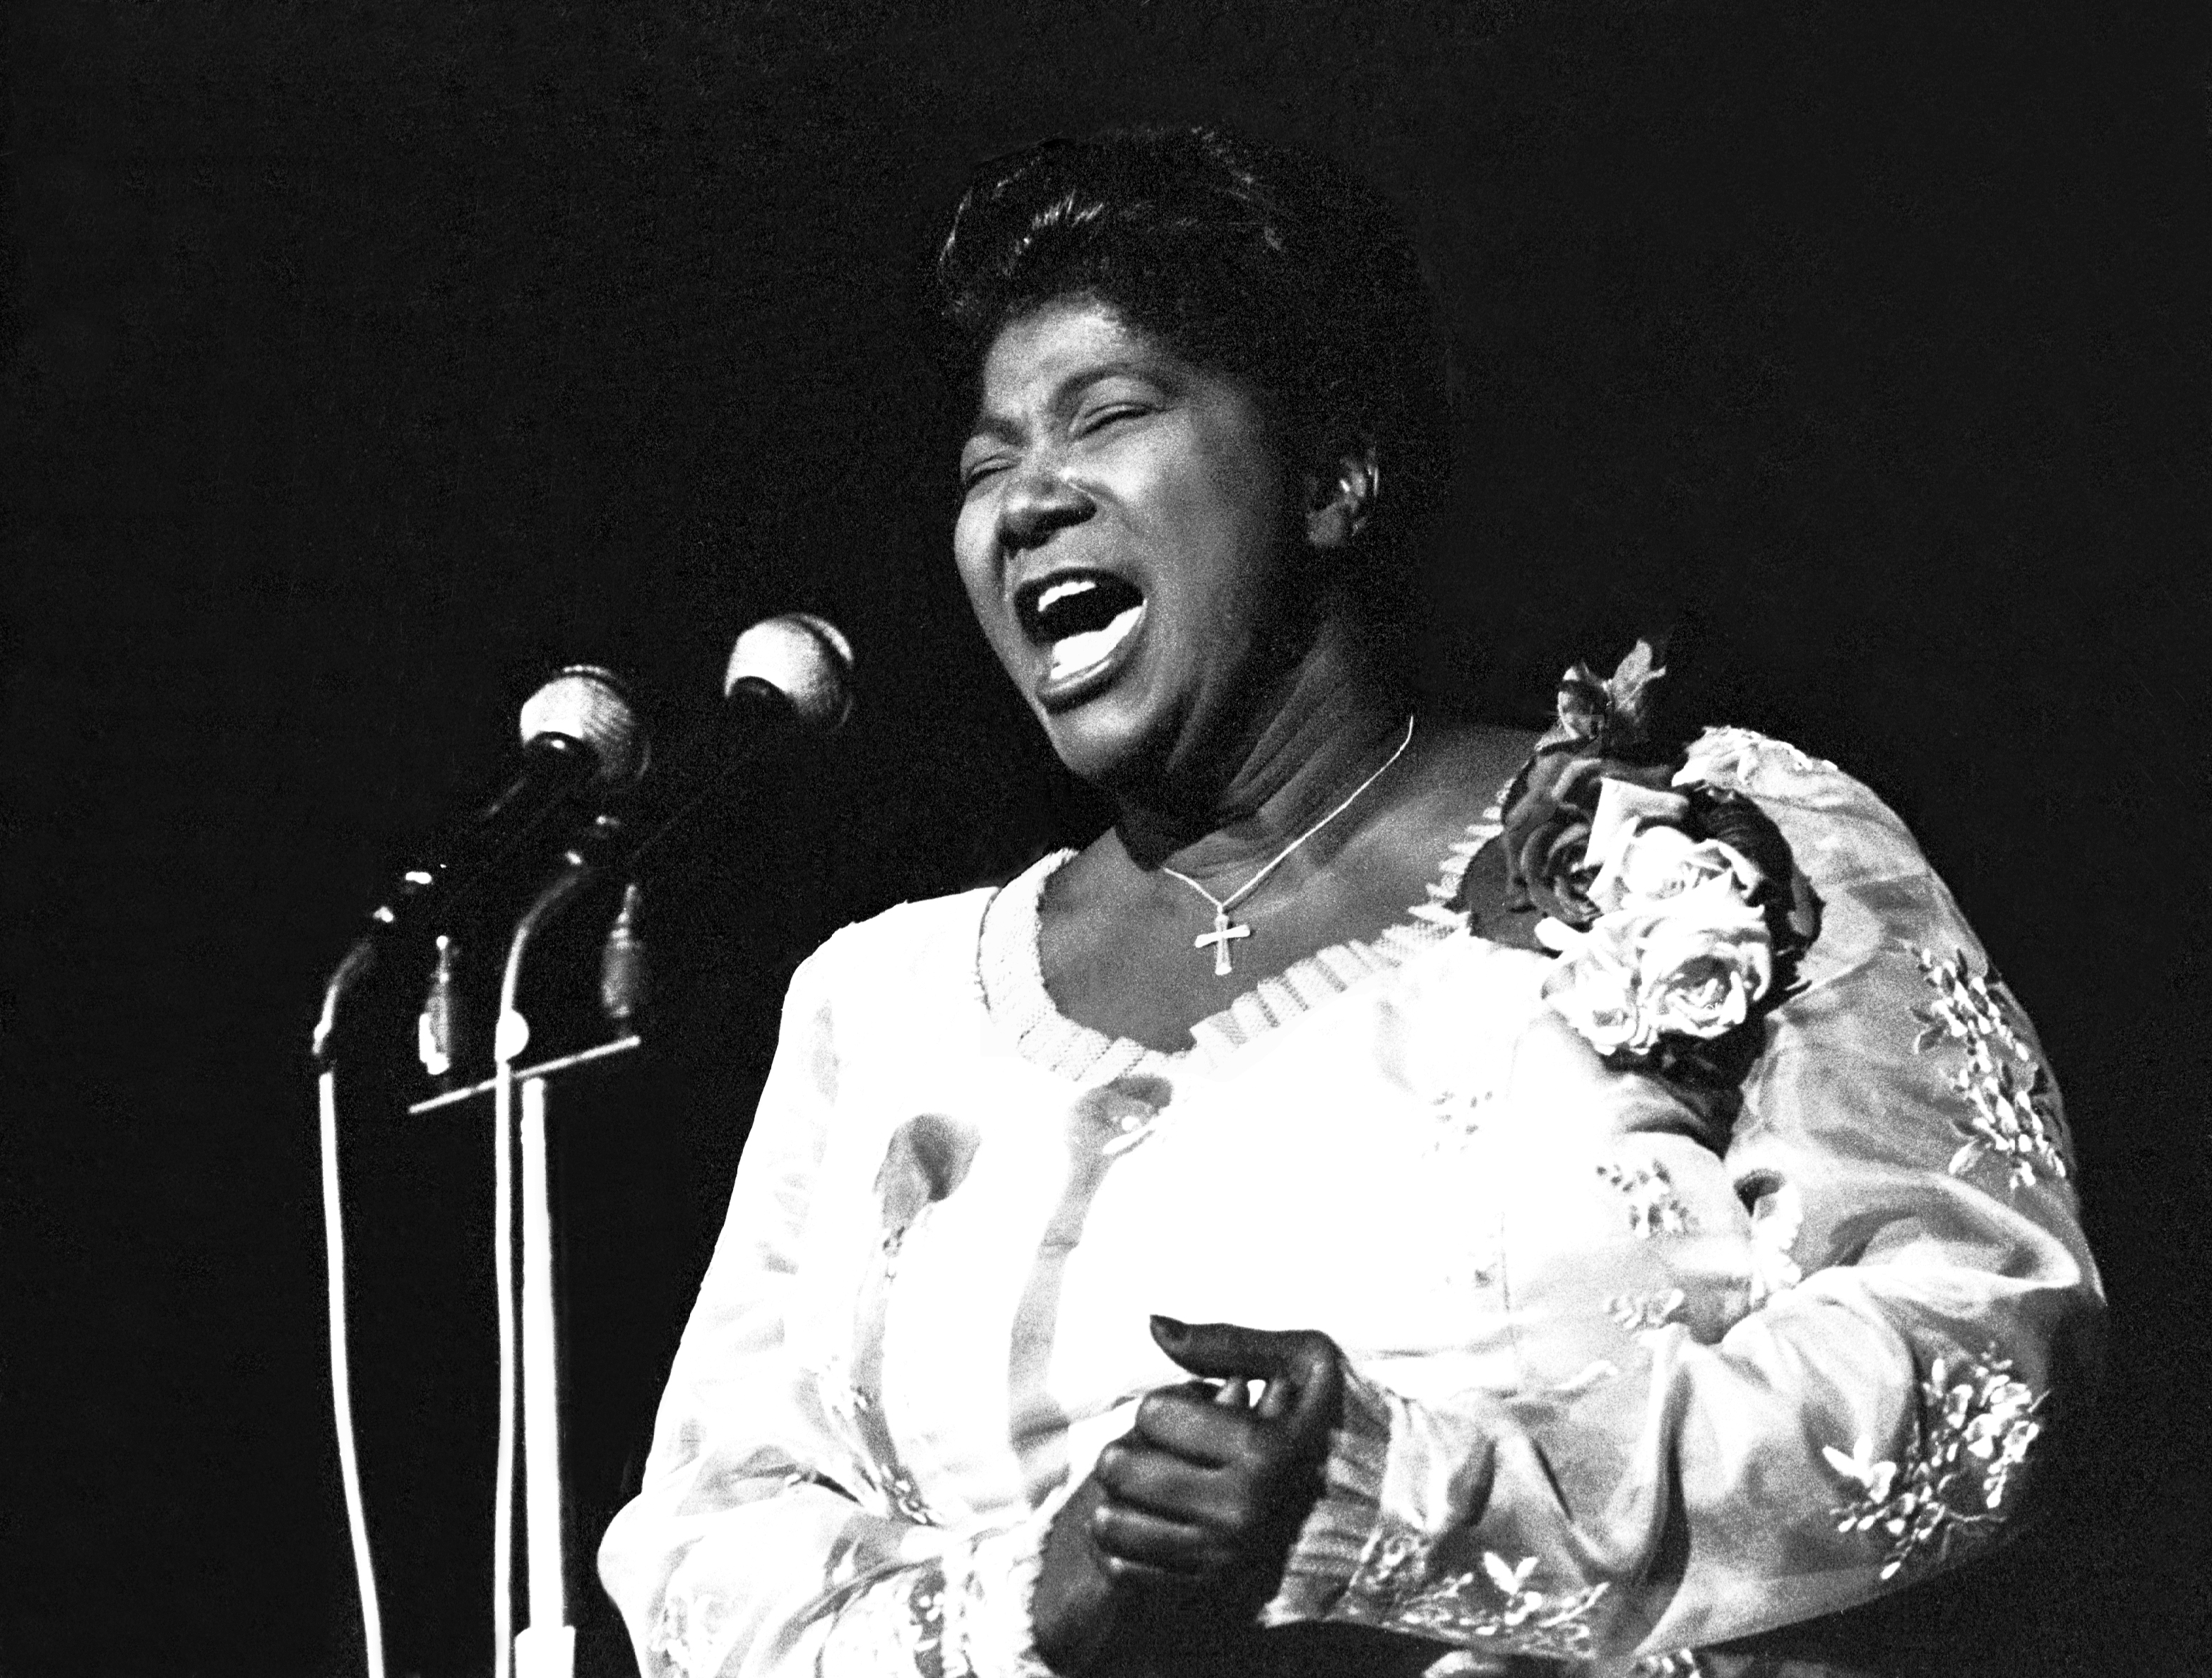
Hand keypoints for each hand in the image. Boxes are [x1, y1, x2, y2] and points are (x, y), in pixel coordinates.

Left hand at [1088, 1317, 1343, 1603]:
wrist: (1392, 1515)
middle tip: (1154, 1445)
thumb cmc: (1345, 1424)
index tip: (1190, 1408)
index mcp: (1265, 1451)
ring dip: (1116, 1497)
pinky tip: (1150, 1522)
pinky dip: (1123, 1544)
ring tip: (1143, 1484)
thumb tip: (1153, 1324)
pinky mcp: (1212, 1593)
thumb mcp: (1306, 1363)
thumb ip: (1226, 1342)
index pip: (1155, 1413)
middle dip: (1130, 1446)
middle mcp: (1241, 1513)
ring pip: (1114, 1524)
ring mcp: (1224, 1560)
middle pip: (1124, 1469)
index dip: (1165, 1402)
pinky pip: (1126, 1570)